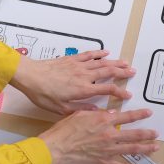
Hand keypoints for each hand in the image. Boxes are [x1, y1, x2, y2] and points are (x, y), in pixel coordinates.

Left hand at [10, 50, 135, 114]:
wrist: (30, 76)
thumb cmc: (43, 94)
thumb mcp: (60, 109)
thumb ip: (80, 110)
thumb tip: (95, 112)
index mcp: (83, 90)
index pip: (107, 89)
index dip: (119, 92)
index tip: (127, 95)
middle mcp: (84, 76)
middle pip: (108, 72)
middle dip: (122, 72)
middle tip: (133, 72)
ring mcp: (78, 65)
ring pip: (101, 62)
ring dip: (114, 62)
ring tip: (125, 62)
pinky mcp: (71, 59)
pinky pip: (89, 55)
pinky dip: (99, 53)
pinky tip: (106, 52)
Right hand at [39, 108, 158, 163]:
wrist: (55, 148)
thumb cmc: (64, 131)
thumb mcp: (79, 114)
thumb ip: (96, 113)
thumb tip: (110, 113)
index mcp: (104, 120)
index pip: (126, 116)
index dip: (139, 114)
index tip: (149, 112)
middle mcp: (109, 135)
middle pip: (134, 134)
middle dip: (147, 133)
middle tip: (157, 133)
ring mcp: (108, 150)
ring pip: (132, 150)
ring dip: (146, 148)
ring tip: (156, 147)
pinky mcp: (103, 162)